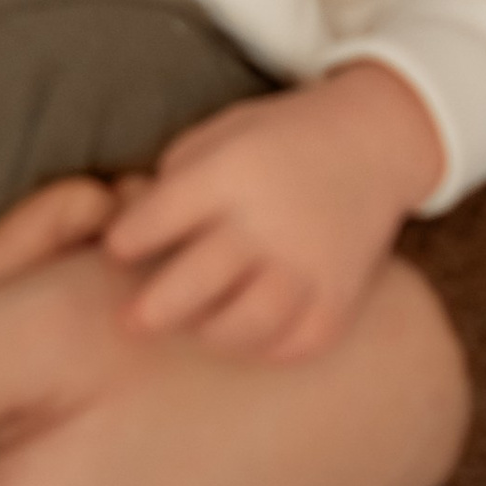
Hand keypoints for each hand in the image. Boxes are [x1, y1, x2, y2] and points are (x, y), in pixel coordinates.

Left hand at [104, 61, 446, 359]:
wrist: (369, 143)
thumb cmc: (272, 143)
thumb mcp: (216, 135)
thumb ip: (172, 183)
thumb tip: (126, 239)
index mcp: (232, 170)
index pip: (161, 216)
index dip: (128, 240)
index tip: (116, 252)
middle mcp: (272, 220)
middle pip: (200, 279)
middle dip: (154, 308)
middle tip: (130, 321)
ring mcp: (311, 262)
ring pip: (249, 323)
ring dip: (209, 333)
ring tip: (192, 325)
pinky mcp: (340, 295)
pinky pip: (297, 343)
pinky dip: (265, 349)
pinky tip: (245, 335)